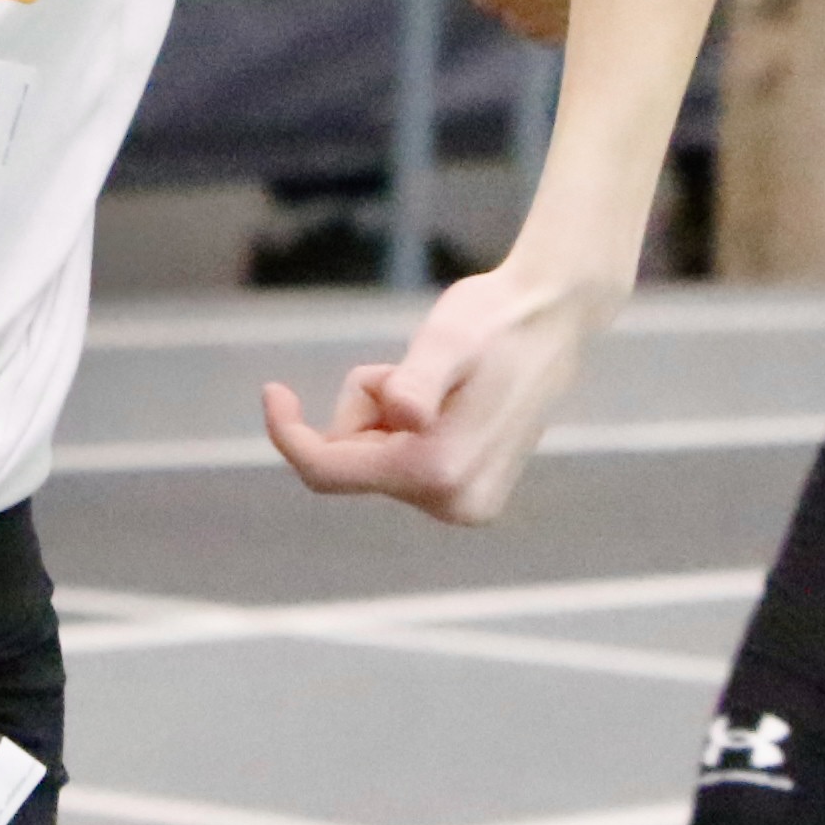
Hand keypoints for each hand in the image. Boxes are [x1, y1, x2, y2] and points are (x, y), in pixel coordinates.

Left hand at [259, 262, 608, 525]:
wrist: (553, 317)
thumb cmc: (495, 318)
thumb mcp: (447, 339)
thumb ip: (420, 380)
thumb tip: (404, 418)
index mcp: (437, 473)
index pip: (326, 472)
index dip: (288, 433)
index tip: (272, 390)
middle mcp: (454, 504)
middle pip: (354, 465)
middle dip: (364, 413)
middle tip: (408, 368)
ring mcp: (465, 507)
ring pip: (378, 463)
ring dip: (388, 418)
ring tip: (443, 381)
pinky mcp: (470, 498)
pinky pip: (403, 464)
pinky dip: (407, 430)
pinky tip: (451, 401)